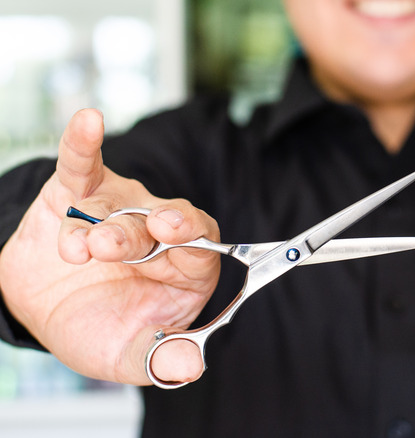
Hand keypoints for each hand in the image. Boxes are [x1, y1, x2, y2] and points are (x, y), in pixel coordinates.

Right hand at [0, 109, 219, 385]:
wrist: (43, 311)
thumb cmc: (98, 326)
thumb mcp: (129, 353)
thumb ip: (160, 358)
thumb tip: (190, 368)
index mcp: (184, 266)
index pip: (202, 244)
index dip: (192, 238)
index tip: (178, 236)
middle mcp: (158, 232)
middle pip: (161, 222)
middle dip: (136, 235)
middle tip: (112, 248)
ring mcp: (120, 209)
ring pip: (119, 205)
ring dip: (101, 223)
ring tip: (82, 249)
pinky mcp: (77, 194)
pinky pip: (83, 165)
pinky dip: (83, 144)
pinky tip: (89, 122)